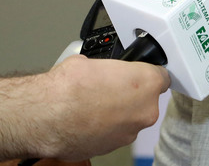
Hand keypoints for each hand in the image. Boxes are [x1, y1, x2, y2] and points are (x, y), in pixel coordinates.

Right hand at [37, 55, 169, 159]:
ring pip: (130, 118)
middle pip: (145, 99)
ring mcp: (130, 132)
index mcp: (147, 83)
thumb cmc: (69, 87)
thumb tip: (105, 72)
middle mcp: (144, 110)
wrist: (47, 116)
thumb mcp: (93, 61)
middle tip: (108, 89)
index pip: (160, 75)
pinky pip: (115, 133)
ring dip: (117, 113)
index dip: (146, 74)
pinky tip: (87, 120)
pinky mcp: (114, 147)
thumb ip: (111, 69)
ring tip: (93, 105)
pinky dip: (105, 128)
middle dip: (130, 95)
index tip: (137, 75)